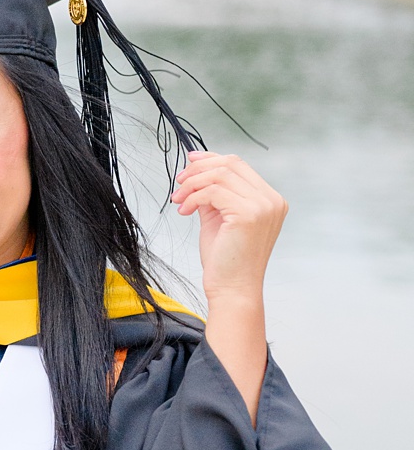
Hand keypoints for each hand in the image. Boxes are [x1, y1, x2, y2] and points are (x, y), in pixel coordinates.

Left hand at [171, 151, 282, 419]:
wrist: (232, 289)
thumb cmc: (225, 258)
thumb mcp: (219, 217)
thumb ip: (214, 193)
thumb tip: (196, 166)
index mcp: (270, 199)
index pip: (239, 165)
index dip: (211, 160)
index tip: (188, 165)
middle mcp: (272, 200)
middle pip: (230, 164)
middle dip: (198, 170)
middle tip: (178, 185)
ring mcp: (264, 207)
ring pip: (219, 175)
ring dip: (192, 185)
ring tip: (178, 201)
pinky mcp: (249, 215)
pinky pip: (212, 192)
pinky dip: (193, 198)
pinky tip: (184, 212)